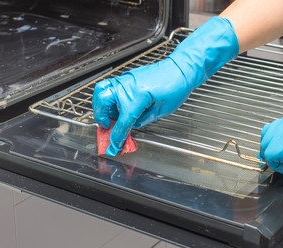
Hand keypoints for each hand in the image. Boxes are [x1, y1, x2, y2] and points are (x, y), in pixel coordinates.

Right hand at [92, 16, 238, 155]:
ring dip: (102, 105)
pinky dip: (109, 97)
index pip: (121, 122)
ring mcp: (126, 80)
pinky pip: (110, 86)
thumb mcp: (162, 111)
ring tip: (110, 114)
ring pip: (101, 90)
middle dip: (101, 117)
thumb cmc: (175, 86)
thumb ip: (144, 120)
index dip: (117, 136)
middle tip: (107, 126)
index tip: (114, 144)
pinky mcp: (128, 77)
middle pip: (102, 103)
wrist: (181, 68)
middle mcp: (127, 87)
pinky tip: (118, 104)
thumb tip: (133, 125)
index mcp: (136, 98)